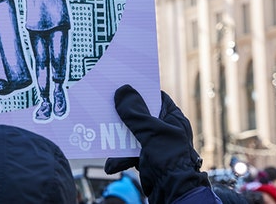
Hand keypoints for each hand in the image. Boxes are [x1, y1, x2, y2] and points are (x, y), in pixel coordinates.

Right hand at [104, 85, 207, 202]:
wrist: (173, 191)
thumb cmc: (169, 159)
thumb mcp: (151, 131)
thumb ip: (135, 112)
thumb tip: (123, 90)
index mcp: (172, 118)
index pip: (156, 97)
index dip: (140, 90)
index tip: (122, 84)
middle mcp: (164, 129)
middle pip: (139, 114)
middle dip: (122, 115)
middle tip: (106, 106)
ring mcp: (154, 144)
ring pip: (130, 134)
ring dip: (116, 139)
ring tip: (103, 137)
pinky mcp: (145, 157)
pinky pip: (128, 152)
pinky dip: (119, 157)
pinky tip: (110, 163)